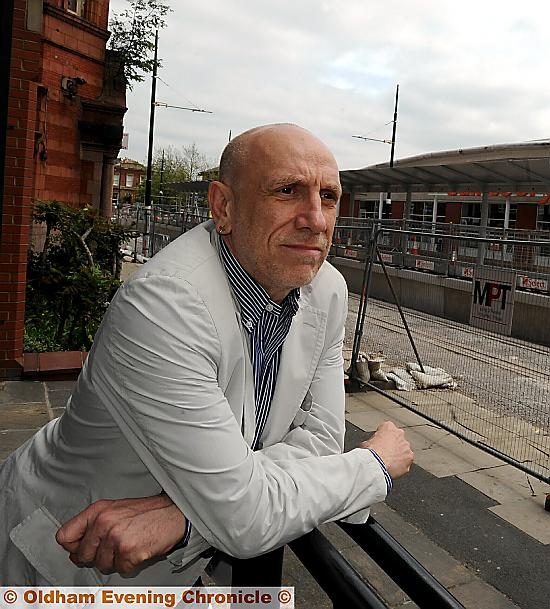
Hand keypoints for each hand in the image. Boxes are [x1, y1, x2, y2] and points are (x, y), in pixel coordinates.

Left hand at [56, 495, 185, 573]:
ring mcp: (115, 537)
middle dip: (97, 557)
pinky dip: (130, 564)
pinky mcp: (128, 551)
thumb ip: (93, 525)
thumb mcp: (115, 509)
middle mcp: (104, 522)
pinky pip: (120, 569)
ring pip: (102, 565)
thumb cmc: (148, 511)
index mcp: (98, 510)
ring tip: (129, 544)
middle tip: (113, 547)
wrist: (174, 513)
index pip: (65, 536)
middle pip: (82, 556)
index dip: (73, 546)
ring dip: (116, 561)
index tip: (80, 548)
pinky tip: (138, 549)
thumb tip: (75, 549)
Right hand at [361, 421, 413, 478]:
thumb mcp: (364, 443)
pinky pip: (406, 460)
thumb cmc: (371, 452)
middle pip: (397, 439)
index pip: (386, 429)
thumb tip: (367, 447)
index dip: (381, 437)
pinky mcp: (409, 457)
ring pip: (403, 450)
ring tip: (389, 461)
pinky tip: (393, 467)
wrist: (377, 464)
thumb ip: (370, 442)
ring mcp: (406, 446)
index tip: (379, 442)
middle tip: (385, 452)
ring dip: (398, 454)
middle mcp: (399, 434)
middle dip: (392, 445)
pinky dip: (401, 464)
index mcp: (388, 427)